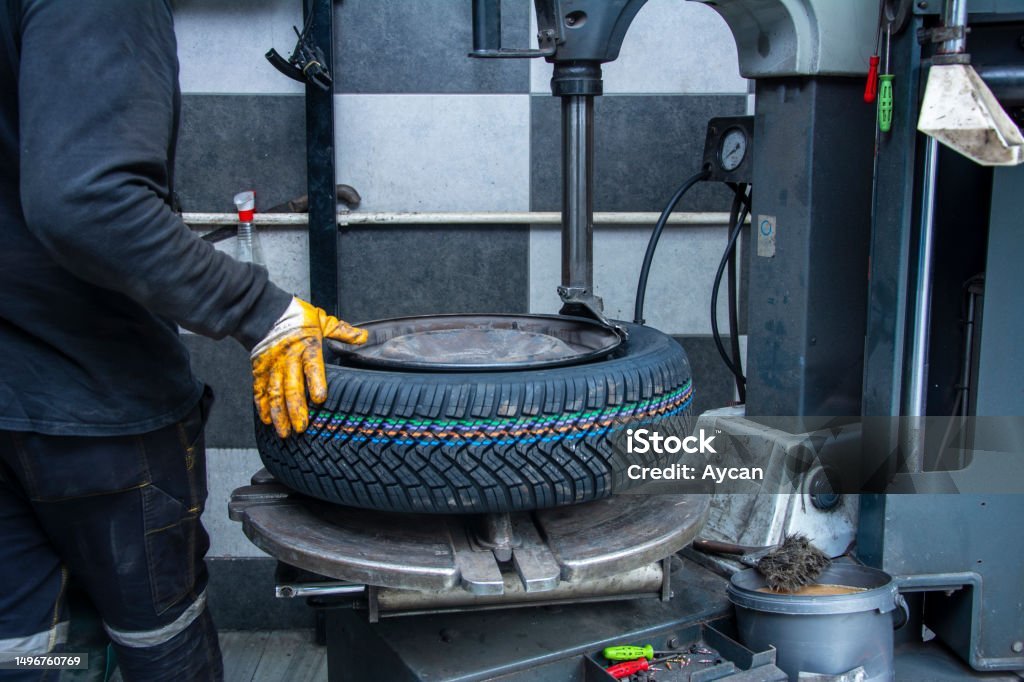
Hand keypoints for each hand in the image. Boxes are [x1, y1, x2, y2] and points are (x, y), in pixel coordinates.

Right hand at [251, 297, 367, 436]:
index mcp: (307, 346)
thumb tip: (364, 338)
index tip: (320, 398)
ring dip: (278, 413)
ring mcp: (272, 365)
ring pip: (274, 392)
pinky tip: (267, 420)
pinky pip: (260, 390)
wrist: (266, 312)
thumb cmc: (297, 317)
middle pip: (291, 386)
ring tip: (284, 431)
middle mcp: (288, 358)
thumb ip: (341, 332)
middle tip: (301, 427)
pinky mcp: (260, 370)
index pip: (312, 365)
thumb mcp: (322, 320)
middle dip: (295, 408)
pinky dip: (262, 406)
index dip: (315, 382)